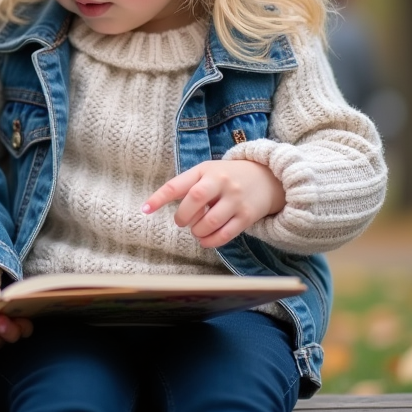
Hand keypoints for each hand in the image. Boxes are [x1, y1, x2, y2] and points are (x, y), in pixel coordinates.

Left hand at [141, 160, 285, 247]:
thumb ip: (187, 186)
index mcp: (205, 170)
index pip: (177, 184)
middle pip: (194, 200)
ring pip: (210, 221)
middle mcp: (221, 182)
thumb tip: (159, 206)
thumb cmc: (226, 177)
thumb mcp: (206, 172)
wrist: (266, 177)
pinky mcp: (247, 215)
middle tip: (182, 221)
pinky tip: (206, 240)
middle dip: (183, 217)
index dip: (158, 198)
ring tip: (196, 230)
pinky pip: (225, 234)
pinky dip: (211, 241)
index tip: (145, 210)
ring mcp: (235, 199)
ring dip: (197, 231)